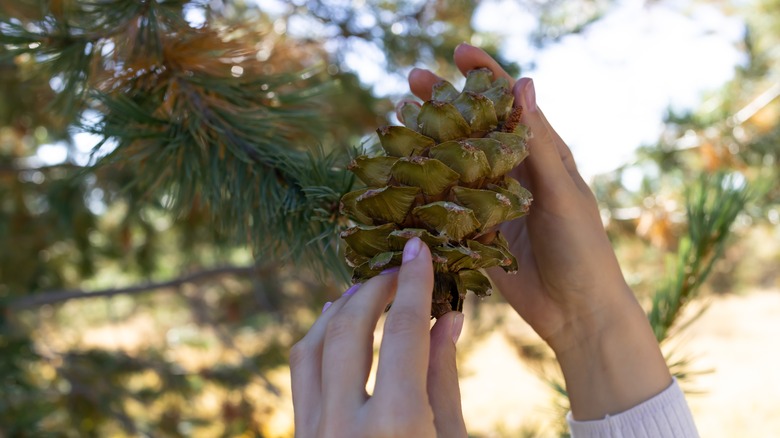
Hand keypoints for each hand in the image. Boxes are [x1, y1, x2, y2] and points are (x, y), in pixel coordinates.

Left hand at [290, 238, 466, 436]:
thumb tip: (447, 317)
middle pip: (349, 331)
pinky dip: (317, 341)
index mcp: (396, 424)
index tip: (418, 250)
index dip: (413, 285)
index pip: (404, 333)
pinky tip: (334, 324)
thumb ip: (443, 378)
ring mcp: (313, 433)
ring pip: (310, 349)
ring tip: (364, 289)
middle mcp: (344, 424)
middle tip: (396, 270)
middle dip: (374, 290)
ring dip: (338, 310)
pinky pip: (300, 377)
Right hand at [406, 44, 671, 419]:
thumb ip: (538, 145)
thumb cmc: (582, 249)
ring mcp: (491, 201)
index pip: (509, 103)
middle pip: (473, 127)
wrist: (577, 311)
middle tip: (412, 81)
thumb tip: (523, 84)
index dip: (485, 75)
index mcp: (541, 154)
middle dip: (445, 101)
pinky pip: (446, 204)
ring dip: (427, 142)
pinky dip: (424, 189)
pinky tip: (399, 176)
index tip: (458, 53)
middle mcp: (513, 171)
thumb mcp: (561, 194)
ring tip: (396, 121)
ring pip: (453, 162)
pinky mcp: (475, 231)